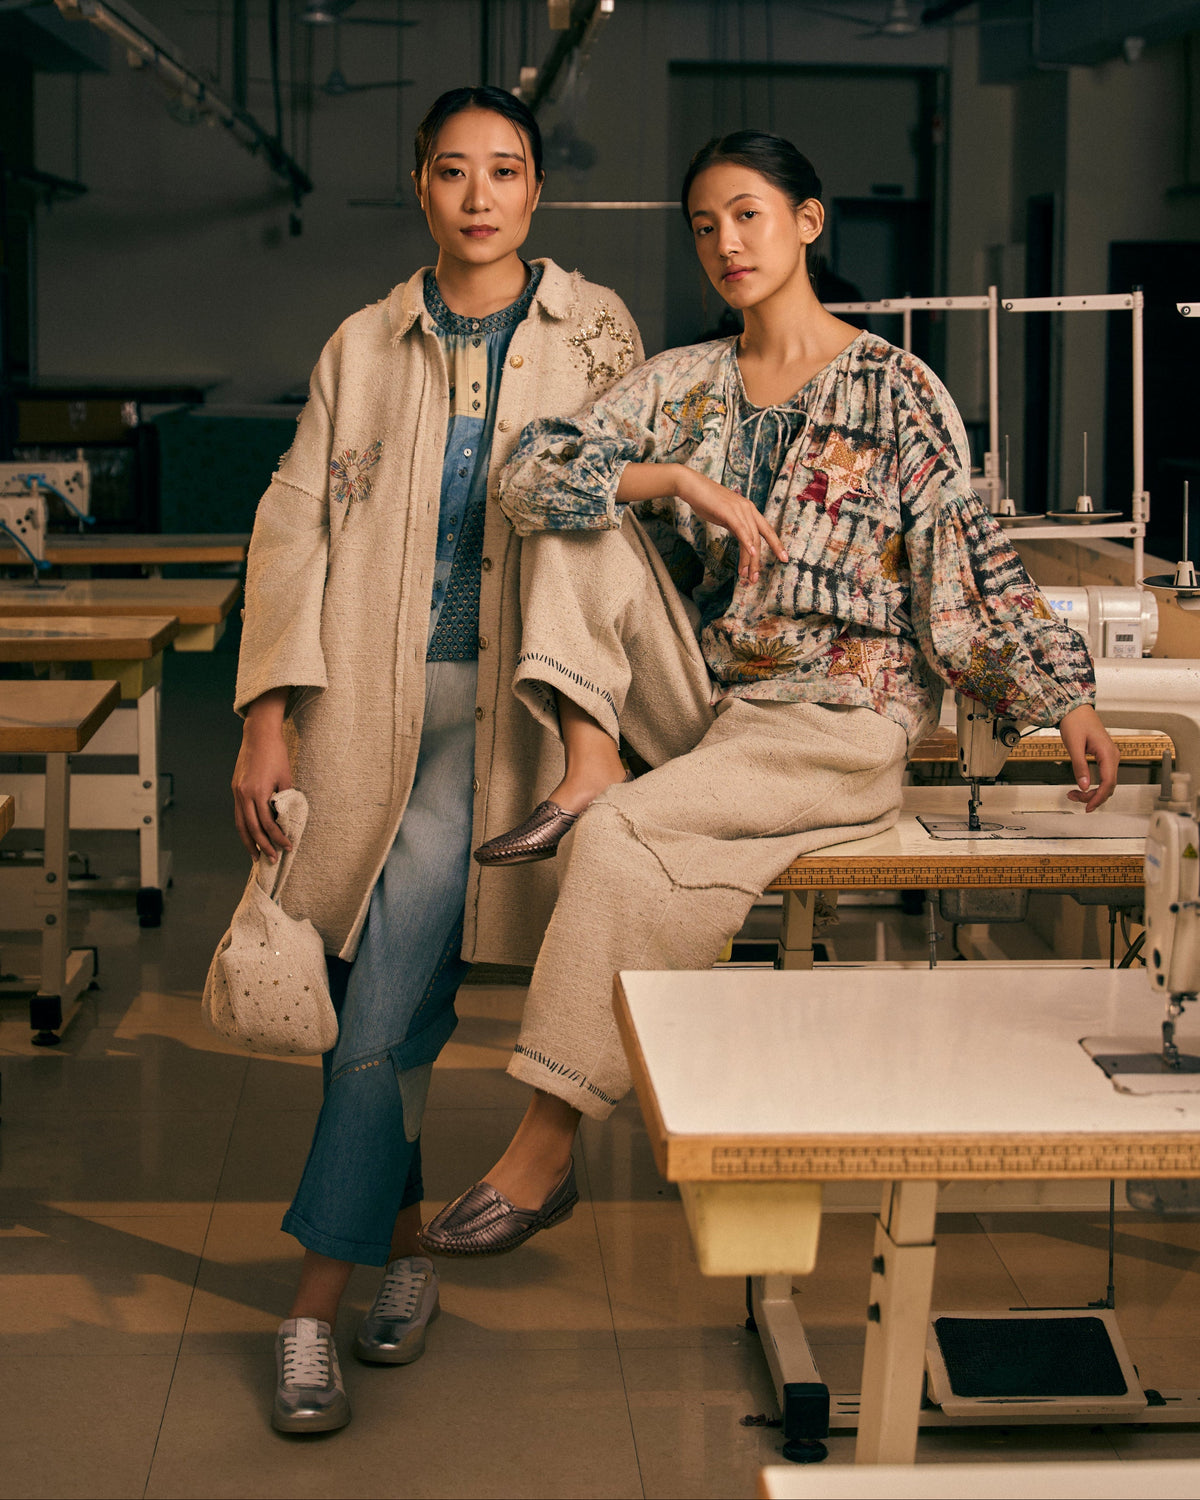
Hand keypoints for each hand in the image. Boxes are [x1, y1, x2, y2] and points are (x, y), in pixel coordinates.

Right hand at [232, 690, 293, 859]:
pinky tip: (249, 835)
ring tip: (255, 856)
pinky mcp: (235, 788)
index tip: (288, 847)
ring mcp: (237, 791)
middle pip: (251, 828)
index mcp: (258, 791)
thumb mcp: (286, 776)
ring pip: (240, 823)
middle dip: (261, 846)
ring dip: (248, 841)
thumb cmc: (276, 753)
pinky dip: (243, 827)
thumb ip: (284, 798)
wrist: (259, 734)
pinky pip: (238, 813)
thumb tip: (285, 818)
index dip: (278, 837)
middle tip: (271, 860)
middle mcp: (244, 794)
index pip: (268, 823)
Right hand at [673, 467, 788, 583]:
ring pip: (751, 538)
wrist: (692, 486)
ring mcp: (740, 510)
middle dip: (760, 560)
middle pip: (761, 537)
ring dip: (750, 559)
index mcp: (749, 510)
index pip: (766, 530)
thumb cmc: (706, 500)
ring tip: (746, 575)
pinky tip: (751, 554)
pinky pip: (741, 530)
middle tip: (756, 578)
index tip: (784, 558)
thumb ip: (736, 526)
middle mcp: (748, 509)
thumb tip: (742, 540)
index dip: (776, 544)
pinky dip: (747, 543)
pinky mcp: (729, 512)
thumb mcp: (726, 516)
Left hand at [1058, 704, 1118, 811]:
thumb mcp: (1074, 745)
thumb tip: (1084, 786)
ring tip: (1074, 794)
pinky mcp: (1105, 757)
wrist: (1076, 709)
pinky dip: (1095, 784)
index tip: (1088, 806)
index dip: (1098, 797)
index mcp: (1108, 753)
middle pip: (1109, 785)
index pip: (1108, 782)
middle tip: (1074, 798)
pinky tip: (1083, 787)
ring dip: (1093, 792)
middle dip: (1093, 796)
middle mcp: (1113, 756)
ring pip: (1107, 782)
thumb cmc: (1076, 722)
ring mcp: (1110, 756)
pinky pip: (1104, 776)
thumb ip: (1080, 766)